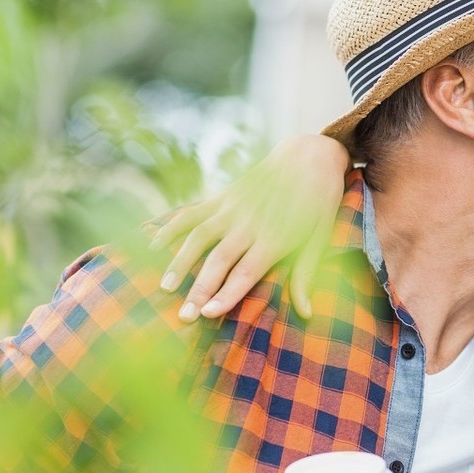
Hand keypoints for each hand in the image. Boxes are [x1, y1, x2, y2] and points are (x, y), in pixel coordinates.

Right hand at [152, 135, 349, 320]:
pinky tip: (152, 245)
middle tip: (183, 316)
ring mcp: (233, 207)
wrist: (308, 156)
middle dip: (199, 289)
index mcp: (276, 237)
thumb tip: (306, 314)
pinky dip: (171, 227)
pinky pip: (192, 213)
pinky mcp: (222, 196)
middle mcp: (250, 223)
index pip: (246, 272)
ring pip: (199, 237)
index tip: (207, 314)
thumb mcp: (320, 238)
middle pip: (219, 261)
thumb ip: (305, 275)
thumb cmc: (318, 204)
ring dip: (180, 262)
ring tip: (165, 288)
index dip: (226, 294)